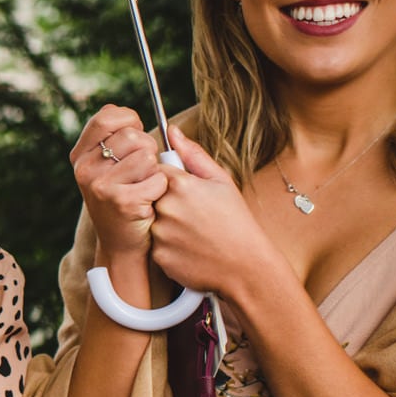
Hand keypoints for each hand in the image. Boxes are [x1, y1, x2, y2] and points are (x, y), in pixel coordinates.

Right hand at [71, 105, 167, 263]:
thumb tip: (133, 116)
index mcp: (80, 156)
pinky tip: (149, 201)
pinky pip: (157, 178)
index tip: (136, 135)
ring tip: (145, 186)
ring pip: (147, 156)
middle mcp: (84, 169)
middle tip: (142, 170)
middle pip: (133, 135)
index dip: (130, 121)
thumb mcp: (108, 167)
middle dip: (148, 149)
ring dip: (155, 170)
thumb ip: (116, 138)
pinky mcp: (121, 201)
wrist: (121, 244)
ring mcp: (100, 186)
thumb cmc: (123, 198)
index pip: (107, 117)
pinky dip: (161, 189)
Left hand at [149, 128, 279, 294]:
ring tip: (193, 232)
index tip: (182, 190)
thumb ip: (193, 154)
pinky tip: (189, 248)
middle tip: (192, 215)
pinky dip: (168, 246)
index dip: (167, 178)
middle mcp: (165, 206)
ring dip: (165, 225)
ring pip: (150, 221)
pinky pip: (155, 245)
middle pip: (149, 195)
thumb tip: (172, 130)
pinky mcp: (158, 255)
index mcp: (180, 183)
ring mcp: (160, 232)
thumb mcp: (221, 182)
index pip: (153, 169)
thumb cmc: (236, 220)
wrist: (246, 266)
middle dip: (165, 202)